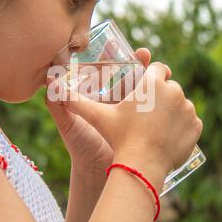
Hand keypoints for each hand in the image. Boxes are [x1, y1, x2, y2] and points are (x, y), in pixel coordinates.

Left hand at [45, 48, 165, 168]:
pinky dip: (167, 104)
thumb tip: (48, 81)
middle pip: (136, 78)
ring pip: (151, 94)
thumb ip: (57, 104)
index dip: (119, 59)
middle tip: (146, 55)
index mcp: (104, 98)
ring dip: (158, 83)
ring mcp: (138, 115)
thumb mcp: (69, 123)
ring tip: (163, 73)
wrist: (98, 172)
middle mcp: (122, 104)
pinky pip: (161, 113)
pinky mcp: (149, 127)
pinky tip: (172, 96)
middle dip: (143, 65)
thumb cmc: (82, 146)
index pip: (115, 72)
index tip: (118, 48)